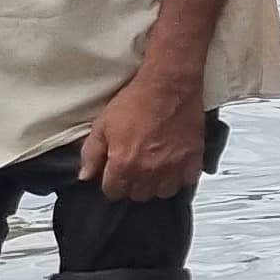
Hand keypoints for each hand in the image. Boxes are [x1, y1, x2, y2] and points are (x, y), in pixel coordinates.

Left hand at [76, 61, 211, 202]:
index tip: (115, 176)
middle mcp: (148, 170)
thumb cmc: (137, 101)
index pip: (114, 192)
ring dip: (157, 184)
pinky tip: (174, 167)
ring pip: (163, 192)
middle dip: (133, 185)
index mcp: (123, 164)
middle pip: (138, 195)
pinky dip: (181, 177)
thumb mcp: (102, 125)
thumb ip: (91, 154)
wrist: (169, 84)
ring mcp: (173, 166)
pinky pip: (187, 181)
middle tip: (134, 170)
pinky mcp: (193, 157)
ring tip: (155, 171)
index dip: (112, 184)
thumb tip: (86, 174)